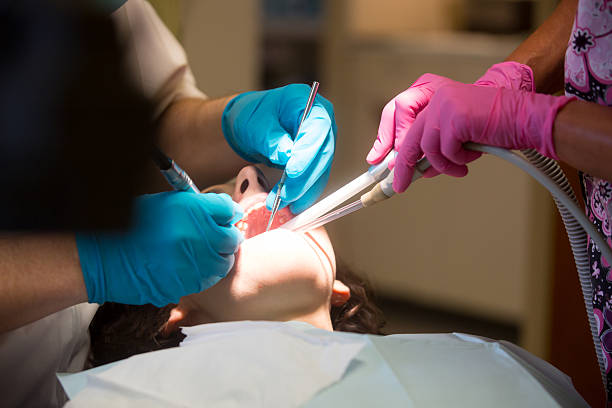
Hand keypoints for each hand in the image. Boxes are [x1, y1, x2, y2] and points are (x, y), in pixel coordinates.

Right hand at [76, 192, 243, 305]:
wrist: (103, 256)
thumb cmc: (132, 226)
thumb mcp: (167, 204)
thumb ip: (198, 208)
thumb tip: (223, 212)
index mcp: (191, 209)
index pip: (228, 210)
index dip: (225, 214)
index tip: (222, 218)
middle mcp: (196, 235)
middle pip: (231, 237)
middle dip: (225, 237)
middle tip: (214, 238)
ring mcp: (193, 263)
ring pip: (223, 262)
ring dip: (217, 258)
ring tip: (200, 254)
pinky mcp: (186, 284)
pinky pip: (206, 279)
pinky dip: (203, 274)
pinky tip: (187, 267)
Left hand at [221, 84, 335, 213]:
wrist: (252, 125)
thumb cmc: (253, 116)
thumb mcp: (255, 123)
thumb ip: (271, 137)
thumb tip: (287, 156)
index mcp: (310, 104)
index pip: (317, 129)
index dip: (307, 152)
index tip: (292, 172)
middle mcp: (323, 124)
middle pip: (322, 154)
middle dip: (304, 179)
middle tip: (284, 196)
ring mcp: (322, 143)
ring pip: (320, 171)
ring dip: (303, 191)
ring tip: (281, 205)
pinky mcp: (317, 160)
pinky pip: (315, 179)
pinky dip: (303, 194)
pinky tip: (290, 205)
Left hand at [367, 62, 534, 165]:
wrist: (525, 118)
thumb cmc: (496, 129)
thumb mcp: (459, 137)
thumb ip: (437, 146)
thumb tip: (416, 170)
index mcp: (435, 98)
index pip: (404, 125)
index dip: (393, 149)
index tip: (386, 171)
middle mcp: (436, 98)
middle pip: (409, 140)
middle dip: (403, 168)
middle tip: (398, 188)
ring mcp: (445, 105)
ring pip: (428, 149)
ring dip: (444, 166)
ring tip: (461, 169)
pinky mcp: (454, 116)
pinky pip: (445, 151)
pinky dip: (458, 161)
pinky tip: (472, 157)